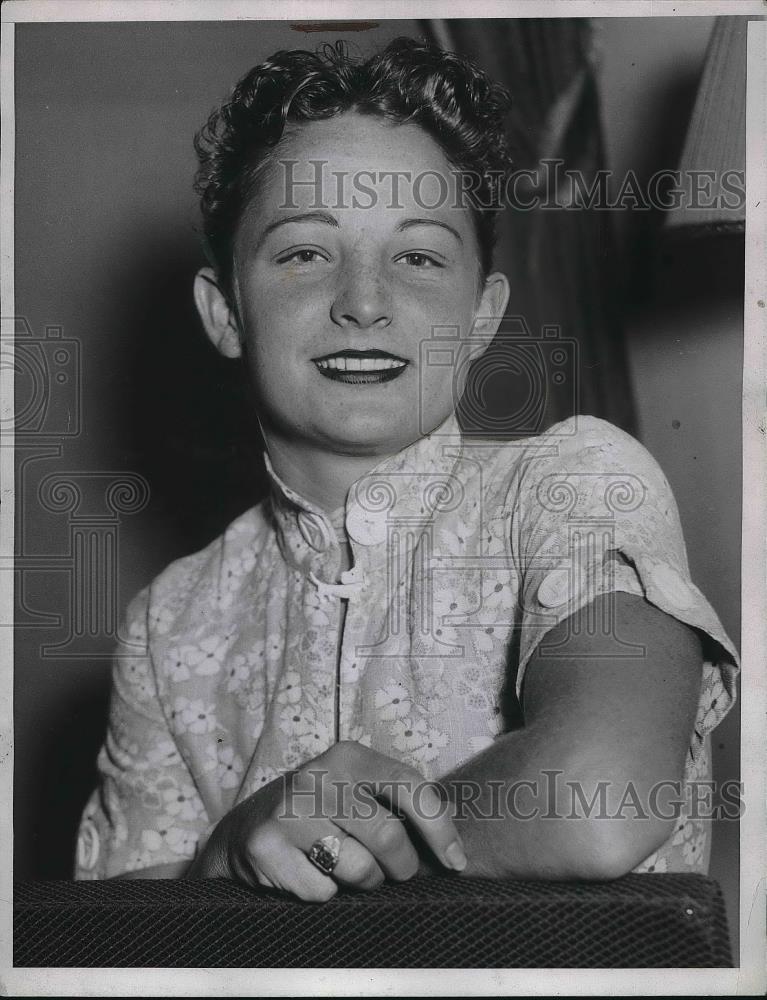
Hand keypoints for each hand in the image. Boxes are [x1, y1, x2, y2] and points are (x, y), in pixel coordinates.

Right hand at [187, 741, 465, 900]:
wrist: (246, 829)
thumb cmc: (322, 811)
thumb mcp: (357, 791)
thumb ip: (399, 805)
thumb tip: (454, 849)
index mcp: (348, 756)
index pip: (410, 786)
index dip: (440, 828)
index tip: (455, 862)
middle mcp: (316, 777)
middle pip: (388, 837)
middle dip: (401, 866)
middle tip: (394, 871)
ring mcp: (288, 811)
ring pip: (358, 870)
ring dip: (364, 882)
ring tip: (347, 868)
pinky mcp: (266, 847)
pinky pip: (322, 892)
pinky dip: (326, 894)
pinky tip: (311, 873)